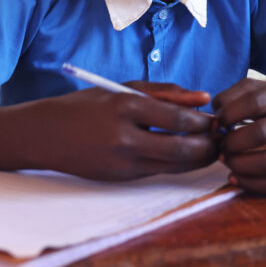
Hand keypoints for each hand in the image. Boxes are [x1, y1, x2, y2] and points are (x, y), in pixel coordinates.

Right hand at [29, 83, 216, 180]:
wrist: (45, 134)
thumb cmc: (87, 105)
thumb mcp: (123, 88)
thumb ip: (166, 92)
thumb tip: (204, 98)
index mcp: (125, 107)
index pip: (177, 118)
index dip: (202, 122)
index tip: (214, 118)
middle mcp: (124, 137)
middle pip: (181, 148)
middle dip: (208, 146)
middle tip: (220, 138)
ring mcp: (122, 161)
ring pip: (174, 166)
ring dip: (198, 159)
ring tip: (210, 148)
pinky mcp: (120, 178)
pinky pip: (158, 171)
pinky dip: (177, 164)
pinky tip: (186, 155)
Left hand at [213, 79, 265, 194]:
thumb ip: (237, 93)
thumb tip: (215, 113)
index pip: (255, 102)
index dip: (229, 114)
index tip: (219, 122)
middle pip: (261, 134)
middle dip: (232, 142)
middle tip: (222, 144)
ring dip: (238, 164)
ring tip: (227, 159)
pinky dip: (250, 184)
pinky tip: (235, 177)